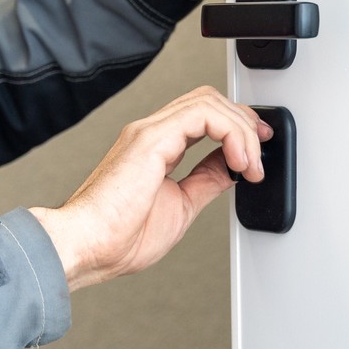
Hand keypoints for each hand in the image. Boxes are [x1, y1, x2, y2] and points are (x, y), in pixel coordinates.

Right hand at [32, 87, 269, 291]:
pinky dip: (231, 133)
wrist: (88, 247)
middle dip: (245, 123)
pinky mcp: (151, 138)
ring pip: (209, 101)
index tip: (256, 153)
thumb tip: (231, 168)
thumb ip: (205, 181)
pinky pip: (203, 114)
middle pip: (210, 100)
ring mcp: (150, 132)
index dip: (237, 127)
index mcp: (156, 148)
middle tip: (261, 155)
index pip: (204, 116)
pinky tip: (238, 160)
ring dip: (242, 130)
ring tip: (250, 165)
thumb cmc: (118, 237)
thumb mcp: (182, 206)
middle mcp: (152, 133)